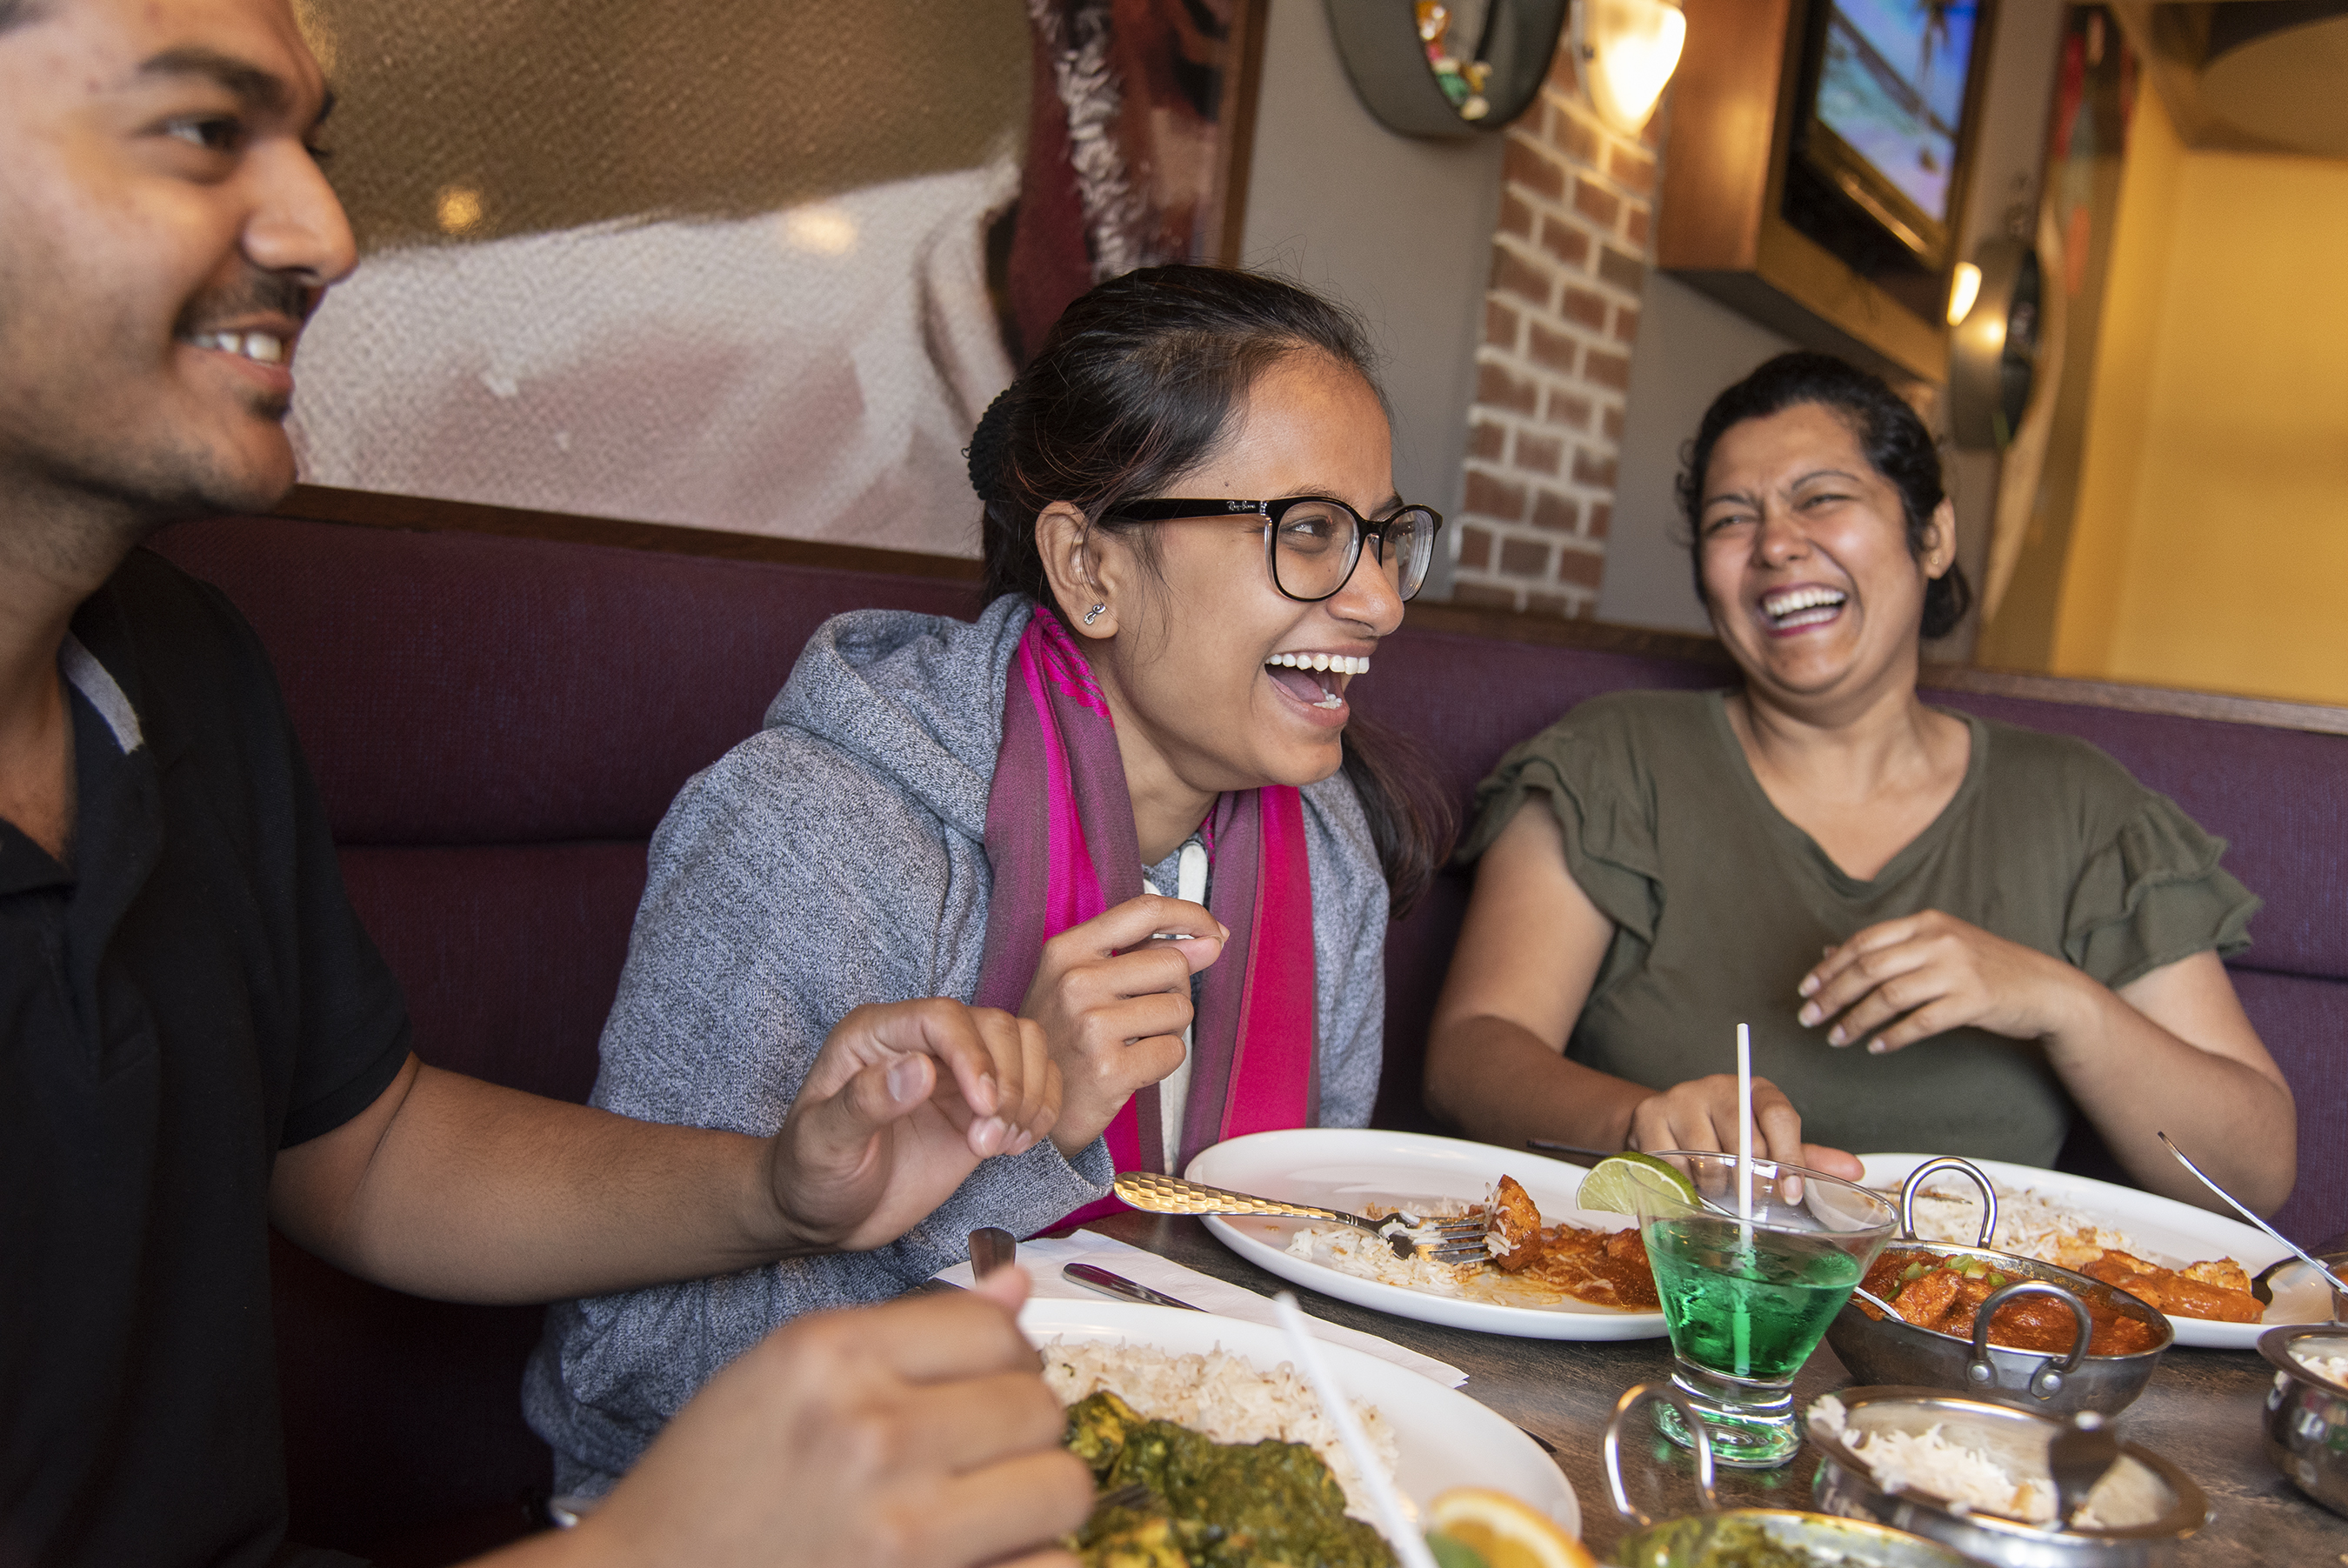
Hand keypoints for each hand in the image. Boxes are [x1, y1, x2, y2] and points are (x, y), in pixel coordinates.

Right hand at [537, 1267, 1089, 1567]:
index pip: (999, 1328)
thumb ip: (908, 1330)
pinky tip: (982, 1554)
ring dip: (1035, 1497)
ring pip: (1061, 1487)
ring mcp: (900, 1530)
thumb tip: (1016, 1291)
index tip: (986, 1383)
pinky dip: (1029, 1561)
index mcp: (833, 1356)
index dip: (1005, 1356)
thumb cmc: (710, 1487)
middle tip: (979, 1452)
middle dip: (1022, 1428)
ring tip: (985, 1506)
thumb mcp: (788, 1374)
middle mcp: (871, 1436)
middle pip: (1040, 1405)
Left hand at [768, 1000, 1060, 1252]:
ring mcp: (956, 1073)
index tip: (983, 1107)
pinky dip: (1041, 1110)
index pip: (943, 1018)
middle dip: (1007, 1083)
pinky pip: (1035, 1082)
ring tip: (1001, 1143)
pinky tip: (1016, 1144)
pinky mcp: (980, 1104)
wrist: (824, 1215)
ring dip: (1029, 1096)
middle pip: (995, 1027)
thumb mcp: (822, 1144)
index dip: (974, 1055)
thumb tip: (919, 1068)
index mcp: (874, 1035)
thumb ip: (865, 1102)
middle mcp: (921, 1043)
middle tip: (987, 1141)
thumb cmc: (811, 1175)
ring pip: (1024, 1046)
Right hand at [1020, 895, 1226, 1155]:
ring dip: (1170, 1028)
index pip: (1144, 911)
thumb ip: (1144, 955)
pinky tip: (1133, 1065)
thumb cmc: (1062, 1037)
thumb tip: (1211, 941)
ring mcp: (1090, 1026)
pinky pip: (1174, 1050)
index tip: (1215, 931)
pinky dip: (1164, 1060)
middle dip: (1175, 989)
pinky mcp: (1109, 1069)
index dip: (1191, 916)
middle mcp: (1075, 982)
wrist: (1031, 1102)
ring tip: (1134, 1040)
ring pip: (1180, 1008)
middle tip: (1145, 1013)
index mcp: (1067, 950)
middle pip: (1173, 964)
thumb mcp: (1083, 981)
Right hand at [1626, 1073, 1860, 1179]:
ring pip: (1707, 1161)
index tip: (1792, 1194)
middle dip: (1750, 1183)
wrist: (1667, 1121)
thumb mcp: (1767, 1141)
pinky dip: (1684, 1187)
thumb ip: (1806, 1157)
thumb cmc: (1726, 1136)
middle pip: (1744, 1142)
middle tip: (1749, 1202)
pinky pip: (1672, 1168)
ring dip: (1715, 1189)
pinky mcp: (1649, 1116)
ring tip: (1716, 1190)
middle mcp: (1718, 1087)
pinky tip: (1687, 1182)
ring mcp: (1681, 1098)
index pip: (1780, 1116)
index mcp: (1756, 1090)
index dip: (1790, 1158)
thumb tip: (1854, 1171)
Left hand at [1798, 911, 2082, 1055]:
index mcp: (1926, 923)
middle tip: (1809, 1018)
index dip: (1830, 967)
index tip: (1806, 989)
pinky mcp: (1974, 1000)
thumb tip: (1830, 952)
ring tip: (1838, 1038)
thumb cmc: (1985, 968)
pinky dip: (1894, 1036)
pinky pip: (1922, 1021)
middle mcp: (1939, 941)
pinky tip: (1877, 1046)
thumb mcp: (1937, 947)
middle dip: (1832, 995)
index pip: (1863, 942)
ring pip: (1890, 996)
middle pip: (1869, 968)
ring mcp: (1958, 969)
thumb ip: (1888, 948)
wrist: (2046, 988)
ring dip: (1857, 1020)